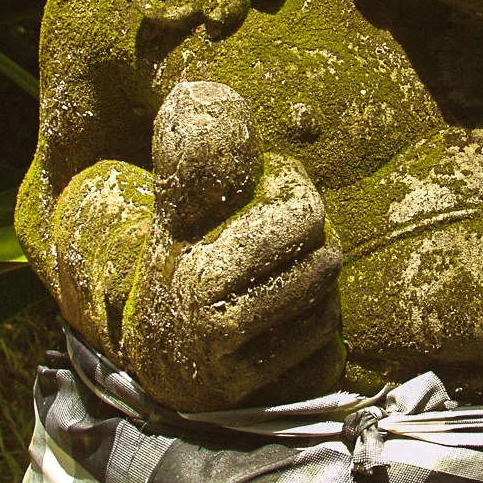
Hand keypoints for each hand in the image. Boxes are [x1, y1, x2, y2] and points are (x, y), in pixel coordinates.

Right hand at [125, 81, 342, 409]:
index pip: (302, 215)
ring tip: (298, 265)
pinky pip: (322, 343)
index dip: (298, 190)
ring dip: (320, 278)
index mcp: (195, 262)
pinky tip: (296, 310)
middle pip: (321, 258)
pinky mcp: (253, 390)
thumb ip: (194, 152)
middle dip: (316, 237)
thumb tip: (200, 92)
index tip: (280, 186)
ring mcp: (234, 360)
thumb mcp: (179, 202)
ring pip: (325, 300)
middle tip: (297, 231)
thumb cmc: (183, 254)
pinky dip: (319, 322)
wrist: (157, 346)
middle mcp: (211, 316)